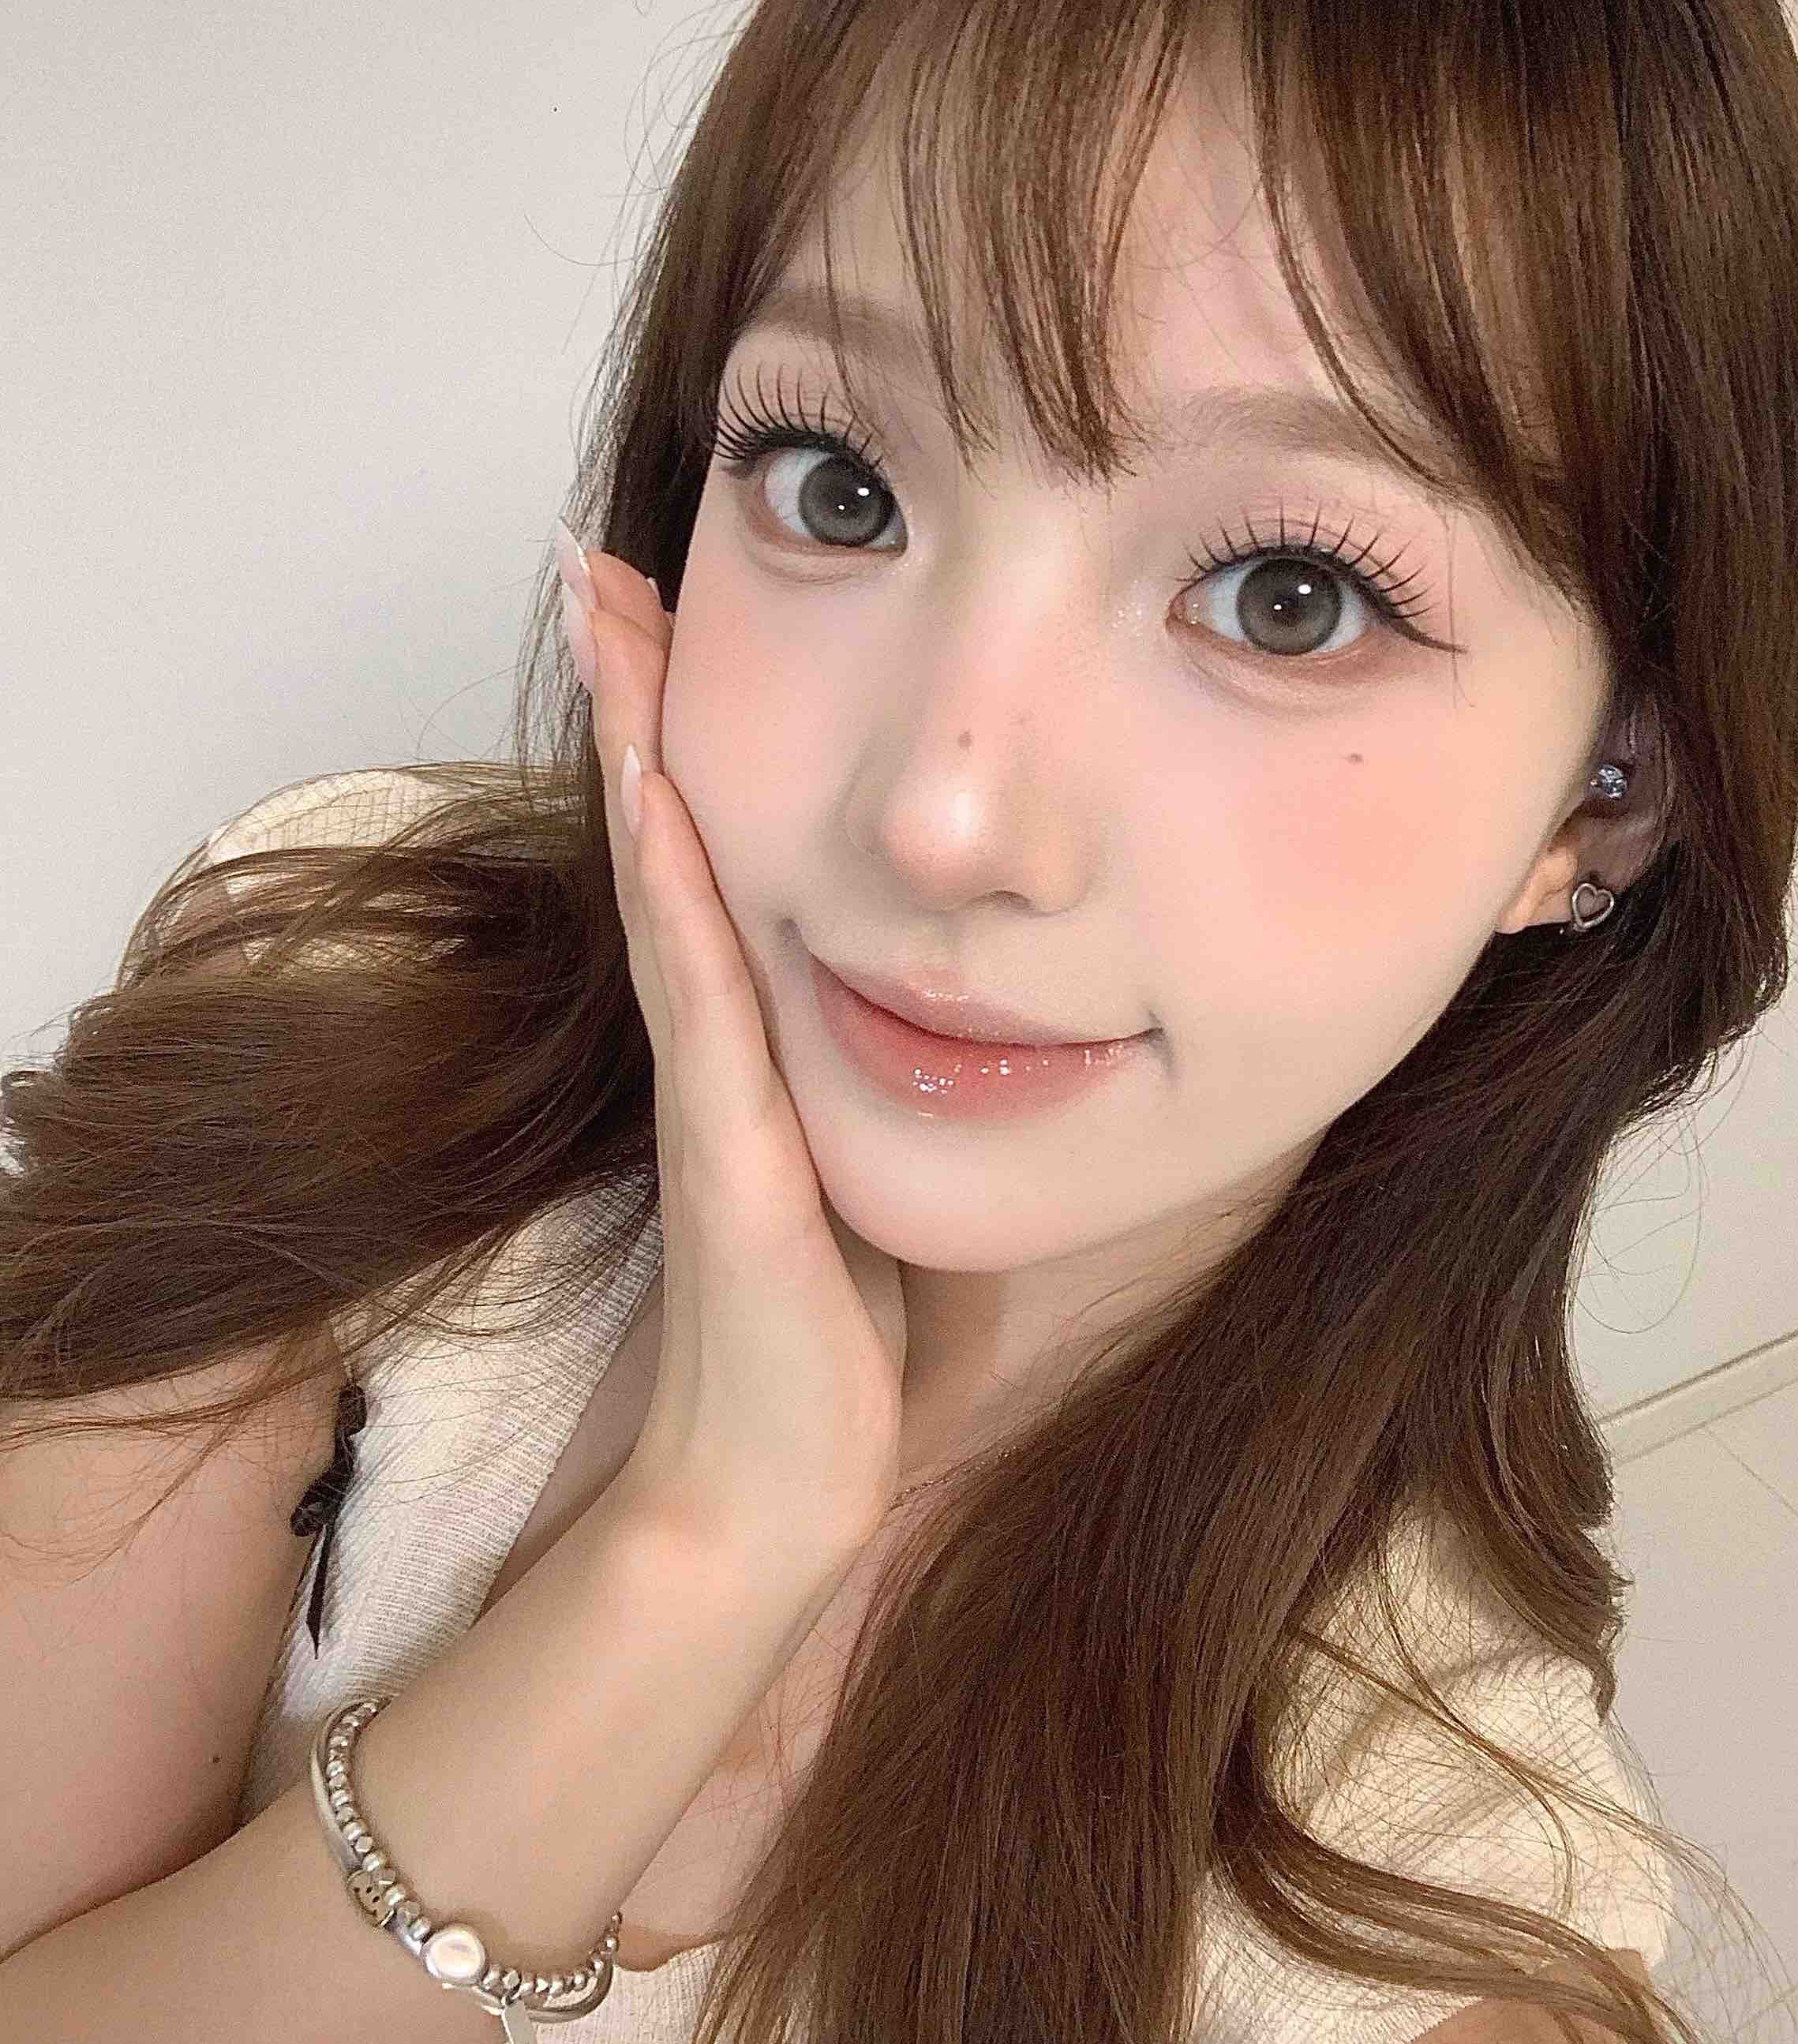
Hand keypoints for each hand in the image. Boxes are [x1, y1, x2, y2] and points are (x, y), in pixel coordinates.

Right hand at [555, 524, 908, 1559]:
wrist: (785, 1479)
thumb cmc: (835, 1333)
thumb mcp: (869, 1162)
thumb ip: (888, 1076)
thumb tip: (954, 996)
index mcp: (760, 1043)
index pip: (714, 858)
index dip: (685, 734)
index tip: (666, 611)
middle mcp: (720, 1046)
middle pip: (668, 840)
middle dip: (638, 700)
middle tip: (598, 564)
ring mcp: (713, 1091)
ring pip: (668, 888)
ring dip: (638, 751)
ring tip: (608, 620)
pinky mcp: (730, 1153)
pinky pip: (701, 996)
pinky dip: (672, 890)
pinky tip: (656, 792)